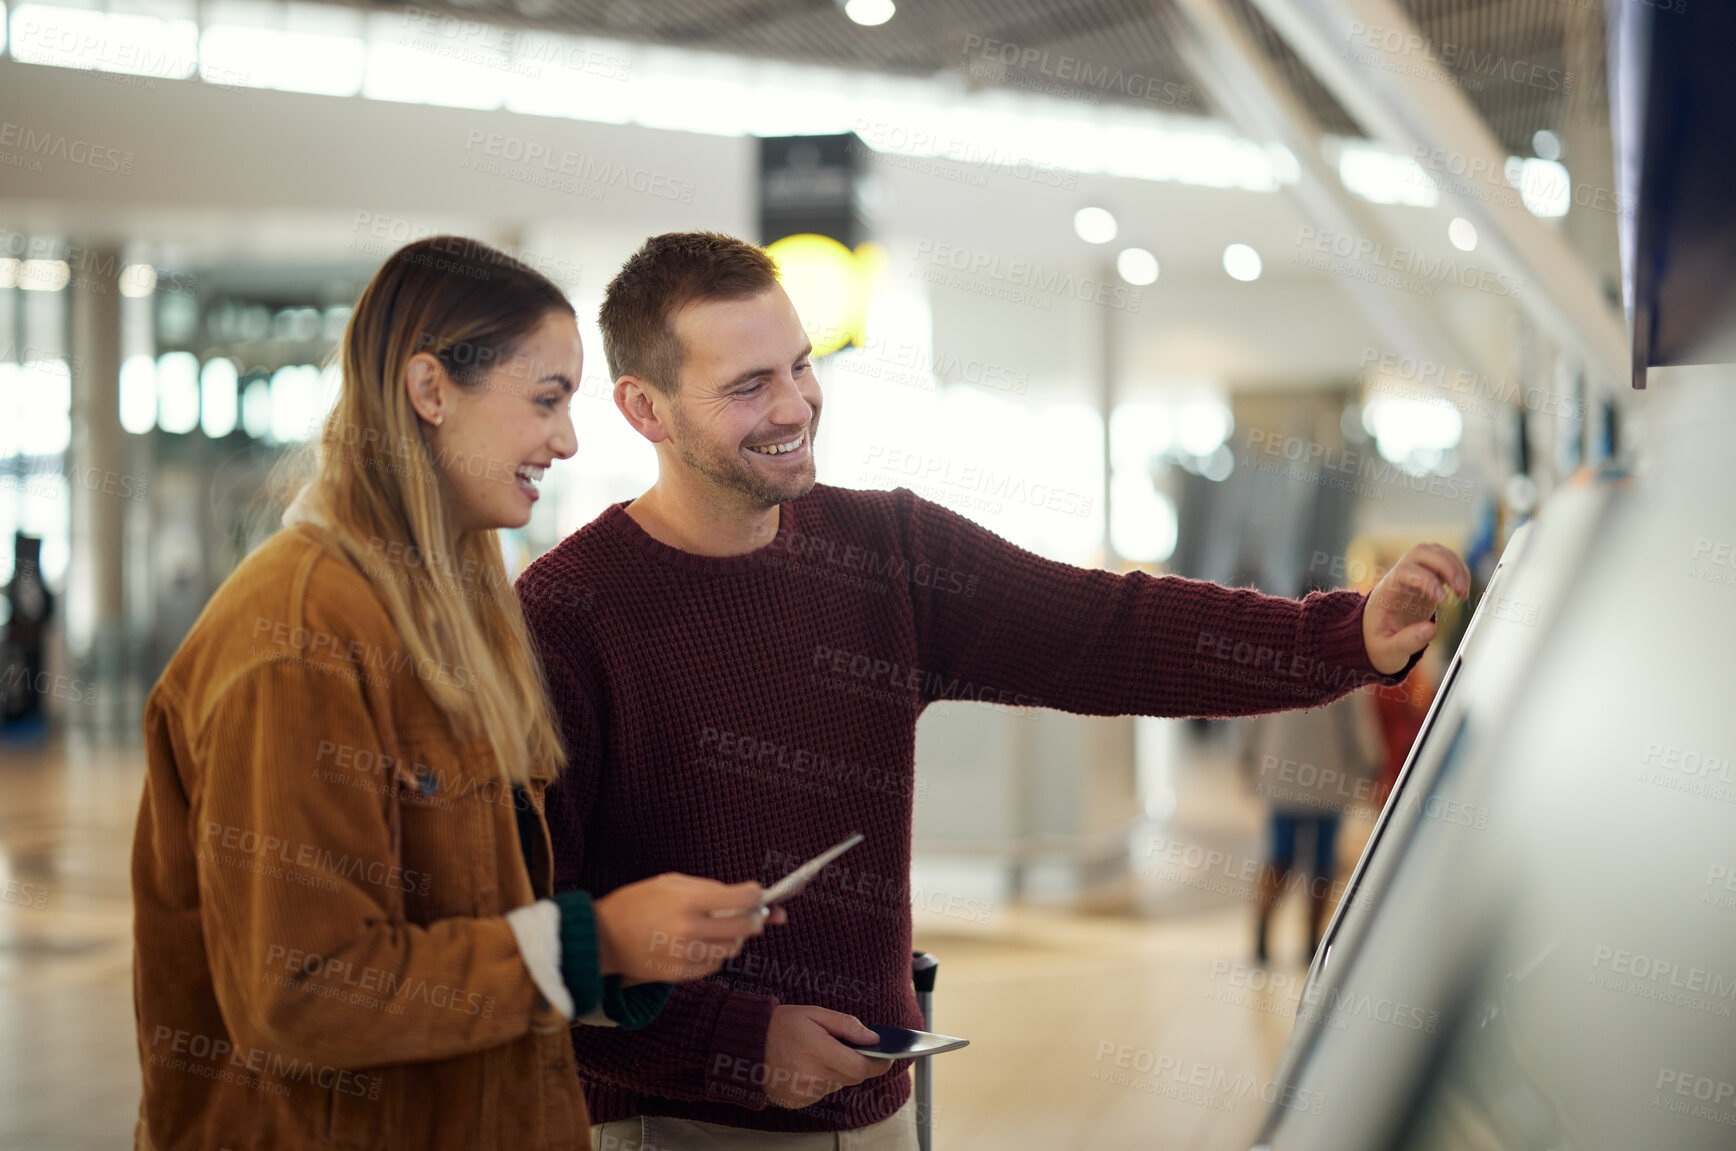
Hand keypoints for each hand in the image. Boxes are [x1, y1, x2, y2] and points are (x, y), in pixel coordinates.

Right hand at [592, 874, 786, 983]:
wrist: (603, 937)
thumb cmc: (637, 903)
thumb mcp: (671, 883)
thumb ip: (709, 888)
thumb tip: (748, 895)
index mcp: (689, 900)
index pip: (742, 898)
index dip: (756, 894)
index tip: (757, 893)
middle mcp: (690, 929)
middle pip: (744, 927)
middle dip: (754, 919)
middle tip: (753, 914)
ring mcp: (686, 954)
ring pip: (732, 949)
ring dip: (733, 938)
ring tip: (719, 928)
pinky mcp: (680, 974)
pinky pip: (714, 965)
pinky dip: (715, 955)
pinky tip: (702, 944)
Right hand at [760, 1005, 894, 1108]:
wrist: (745, 1045)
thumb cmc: (780, 1025)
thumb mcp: (815, 1014)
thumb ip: (847, 1026)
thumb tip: (874, 1039)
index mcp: (819, 1052)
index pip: (862, 1068)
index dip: (880, 1062)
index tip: (888, 1056)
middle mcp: (813, 1077)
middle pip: (853, 1077)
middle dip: (857, 1063)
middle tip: (847, 1046)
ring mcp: (805, 1093)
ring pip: (837, 1084)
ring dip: (837, 1071)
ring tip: (819, 1053)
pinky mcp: (798, 1101)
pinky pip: (822, 1092)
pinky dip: (822, 1079)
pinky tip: (807, 1065)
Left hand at [1362, 543, 1470, 674]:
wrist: (1376, 636)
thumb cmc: (1379, 642)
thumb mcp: (1388, 651)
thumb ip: (1406, 642)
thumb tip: (1432, 630)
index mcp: (1386, 591)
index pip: (1405, 571)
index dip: (1427, 580)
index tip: (1443, 600)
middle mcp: (1399, 577)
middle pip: (1421, 552)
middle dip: (1446, 566)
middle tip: (1460, 591)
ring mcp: (1414, 575)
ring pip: (1434, 552)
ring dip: (1454, 566)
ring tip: (1463, 593)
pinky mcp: (1427, 578)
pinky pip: (1443, 561)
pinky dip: (1458, 570)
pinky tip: (1462, 590)